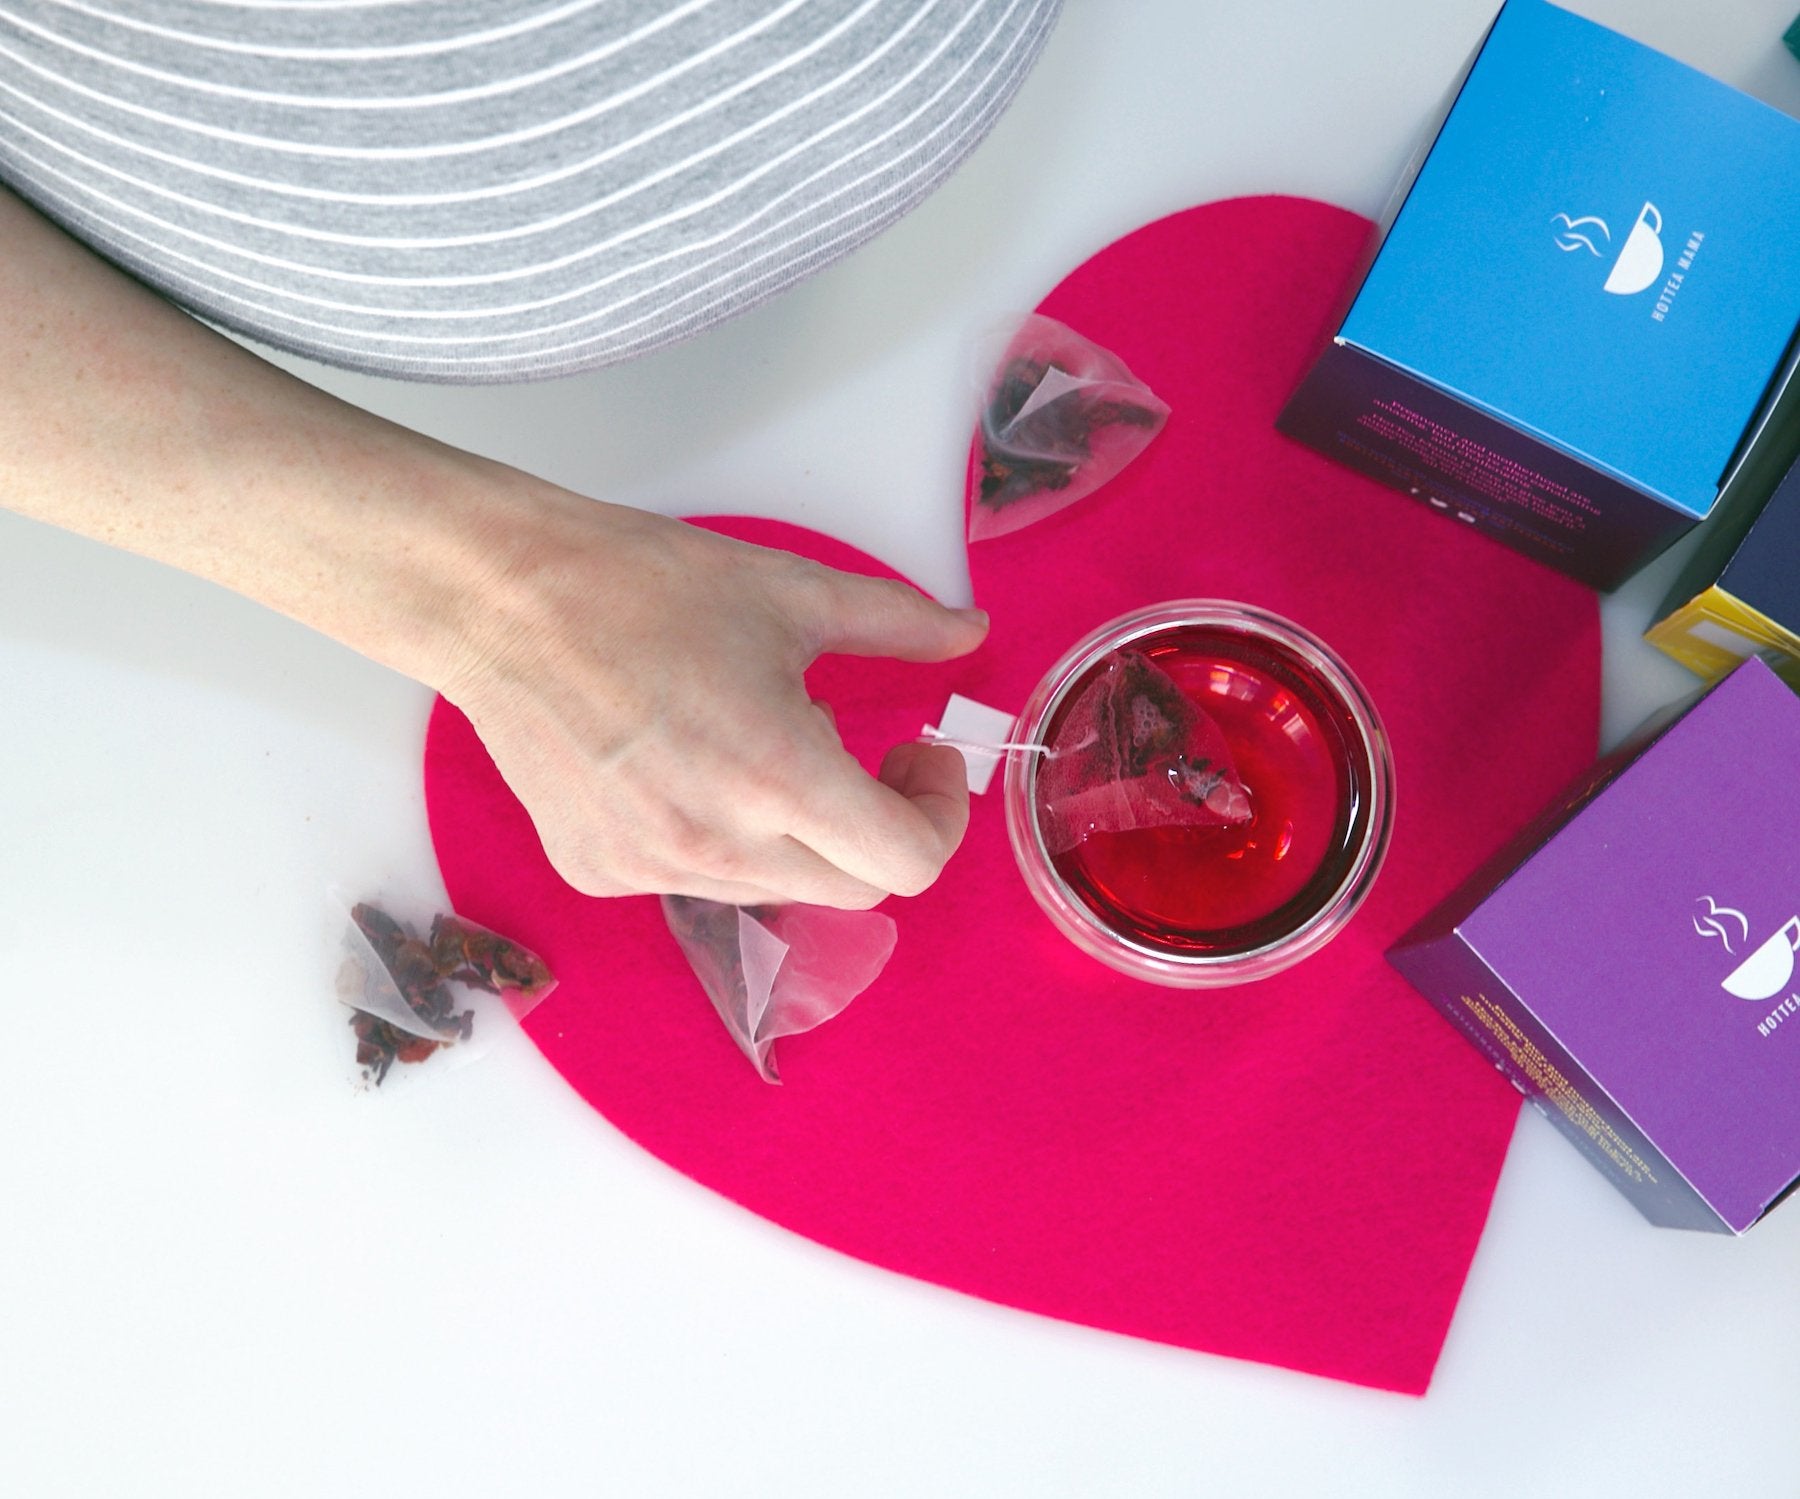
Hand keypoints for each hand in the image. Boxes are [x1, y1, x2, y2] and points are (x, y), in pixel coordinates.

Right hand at [443, 490, 987, 907]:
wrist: (497, 602)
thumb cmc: (639, 586)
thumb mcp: (792, 592)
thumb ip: (900, 624)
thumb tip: (972, 634)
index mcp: (778, 778)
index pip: (908, 864)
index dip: (936, 811)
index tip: (917, 755)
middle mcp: (716, 846)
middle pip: (856, 890)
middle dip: (879, 825)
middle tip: (862, 751)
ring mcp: (651, 870)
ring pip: (777, 889)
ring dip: (800, 832)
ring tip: (759, 740)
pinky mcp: (600, 873)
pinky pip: (698, 881)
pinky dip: (723, 838)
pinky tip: (693, 764)